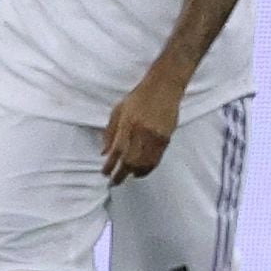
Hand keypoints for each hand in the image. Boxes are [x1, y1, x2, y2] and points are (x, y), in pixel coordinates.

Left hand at [102, 69, 182, 183]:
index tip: (104, 174)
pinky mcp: (166, 138)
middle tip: (114, 182)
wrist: (163, 88)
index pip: (117, 150)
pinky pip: (156, 159)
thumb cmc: (137, 98)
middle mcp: (142, 132)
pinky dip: (147, 168)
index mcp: (128, 124)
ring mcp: (156, 136)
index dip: (110, 165)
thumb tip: (104, 153)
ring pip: (145, 162)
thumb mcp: (117, 111)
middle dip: (121, 174)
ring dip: (134, 173)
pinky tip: (140, 172)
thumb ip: (110, 132)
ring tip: (126, 177)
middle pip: (131, 160)